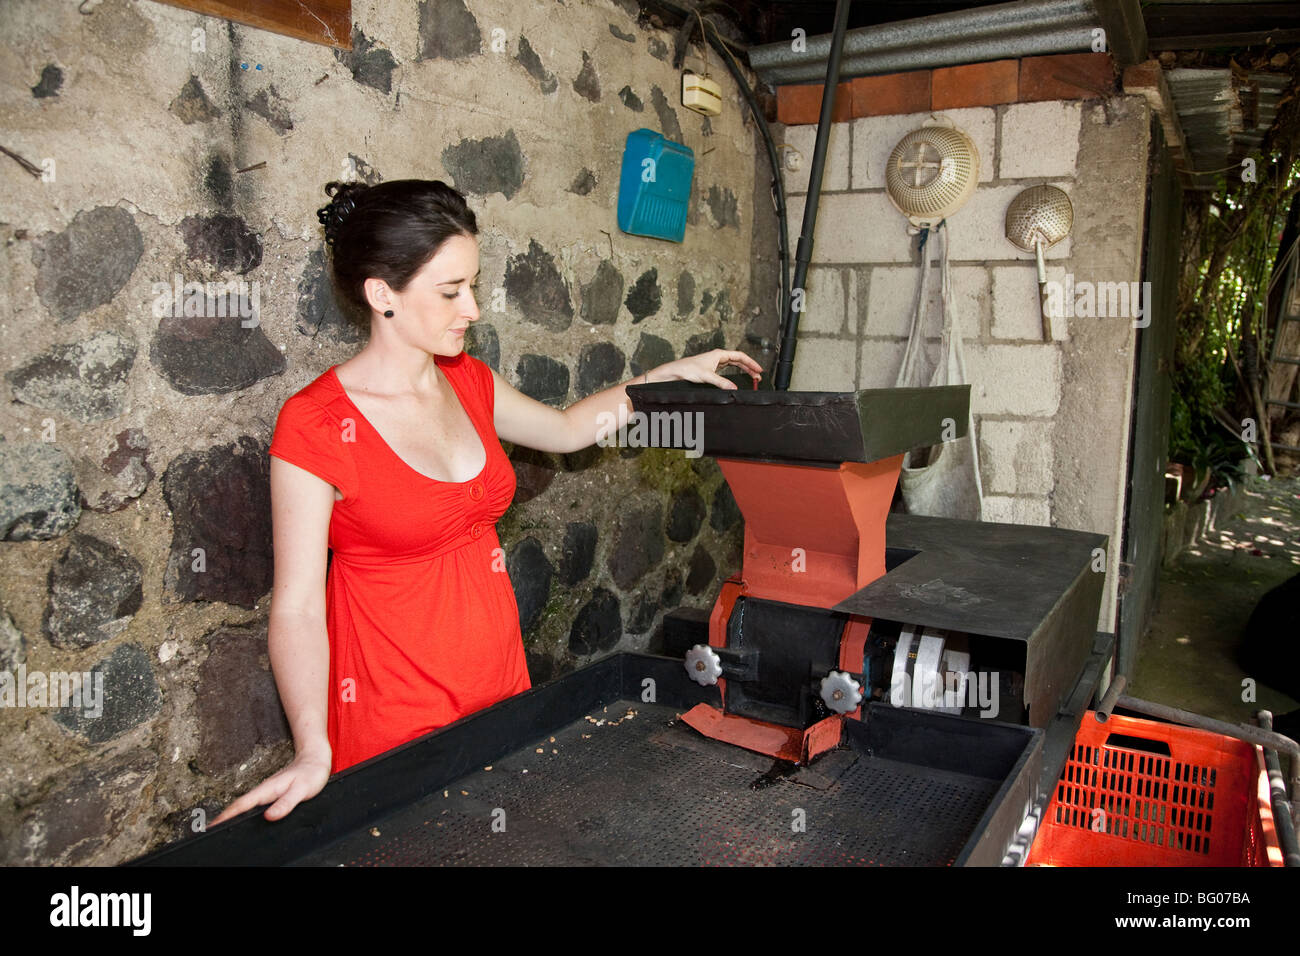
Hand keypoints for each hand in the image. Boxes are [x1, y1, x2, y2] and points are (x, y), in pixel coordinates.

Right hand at [210, 746, 331, 826]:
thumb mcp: (301, 790)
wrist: (315, 759)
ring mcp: (267, 792)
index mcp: (267, 790)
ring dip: (231, 815)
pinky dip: (243, 812)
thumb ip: (286, 803)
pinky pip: (253, 805)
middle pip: (239, 806)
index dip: (227, 816)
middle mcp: (264, 791)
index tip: (213, 825)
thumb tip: (270, 816)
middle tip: (209, 830)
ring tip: (219, 827)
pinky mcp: (271, 794)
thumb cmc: (310, 773)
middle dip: (223, 818)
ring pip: (245, 805)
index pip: (243, 805)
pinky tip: (242, 819)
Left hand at [651, 349, 762, 389]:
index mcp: (719, 354)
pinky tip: (739, 378)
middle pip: (739, 360)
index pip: (740, 356)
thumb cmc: (688, 369)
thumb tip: (733, 388)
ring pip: (734, 365)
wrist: (677, 371)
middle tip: (758, 376)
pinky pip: (728, 370)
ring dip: (744, 371)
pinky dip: (736, 374)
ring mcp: (716, 363)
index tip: (759, 369)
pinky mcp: (712, 369)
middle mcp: (718, 357)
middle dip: (750, 368)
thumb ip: (721, 383)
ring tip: (753, 377)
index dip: (751, 362)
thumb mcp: (707, 377)